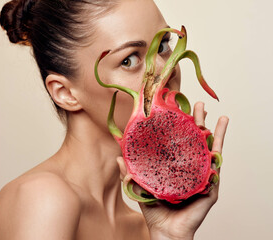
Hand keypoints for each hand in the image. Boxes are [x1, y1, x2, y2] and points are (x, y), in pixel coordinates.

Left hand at [117, 102, 228, 239]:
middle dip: (199, 122)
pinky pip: (214, 172)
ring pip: (211, 151)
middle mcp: (190, 168)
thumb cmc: (155, 209)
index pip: (180, 141)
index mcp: (176, 165)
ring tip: (220, 117)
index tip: (178, 108)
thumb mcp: (140, 187)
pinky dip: (217, 157)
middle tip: (199, 105)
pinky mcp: (209, 189)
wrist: (164, 231)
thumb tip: (119, 156)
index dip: (180, 125)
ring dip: (215, 133)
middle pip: (197, 140)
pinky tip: (217, 143)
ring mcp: (201, 177)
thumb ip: (130, 172)